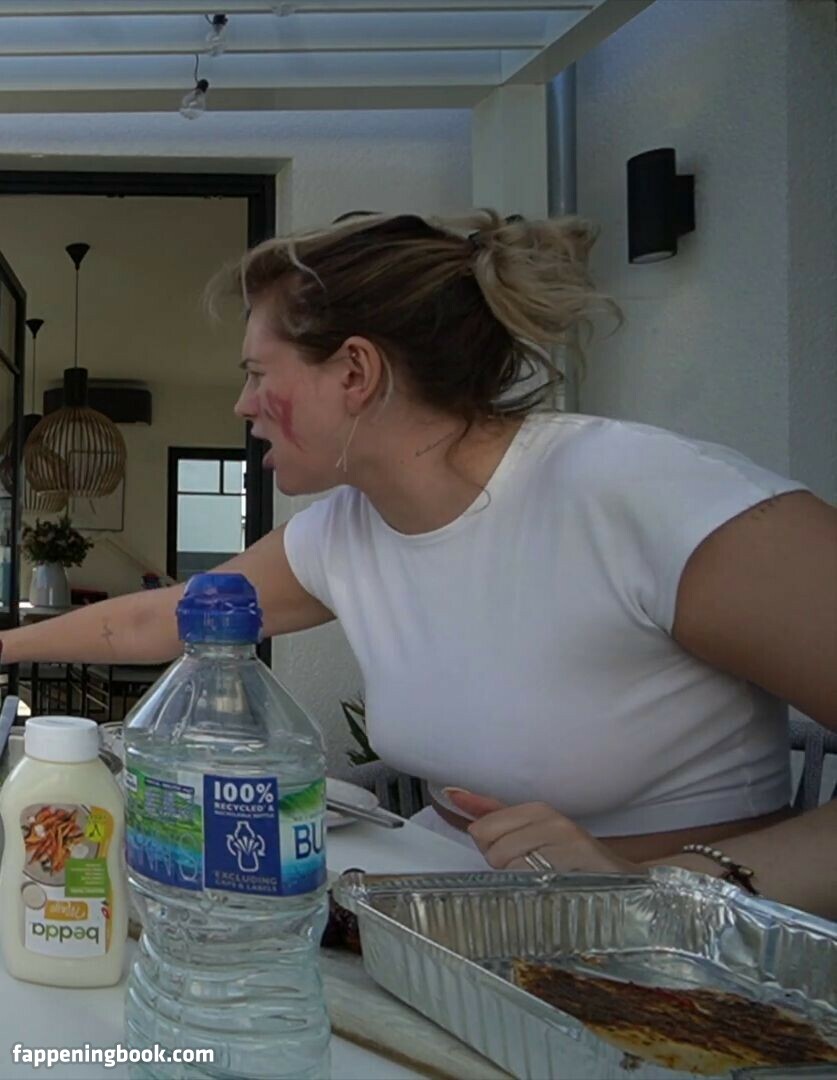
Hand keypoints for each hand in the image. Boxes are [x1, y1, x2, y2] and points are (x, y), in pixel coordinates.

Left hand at [445, 788, 640, 874]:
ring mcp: (563, 837)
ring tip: (543, 878)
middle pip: (490, 845)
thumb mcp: (532, 833)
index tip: (510, 852)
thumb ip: (493, 815)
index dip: (489, 846)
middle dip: (502, 864)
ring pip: (507, 863)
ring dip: (519, 880)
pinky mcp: (575, 857)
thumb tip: (453, 793)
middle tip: (531, 868)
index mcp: (536, 809)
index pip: (483, 827)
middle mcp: (549, 818)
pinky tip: (551, 886)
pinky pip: (530, 876)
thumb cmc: (571, 859)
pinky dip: (534, 888)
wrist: (622, 880)